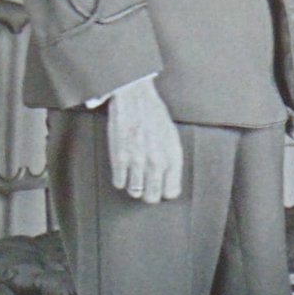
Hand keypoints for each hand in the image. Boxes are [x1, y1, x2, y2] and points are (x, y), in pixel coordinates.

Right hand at [106, 74, 183, 202]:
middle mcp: (157, 162)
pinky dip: (120, 179)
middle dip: (149, 193)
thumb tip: (170, 181)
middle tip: (145, 184)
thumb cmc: (153, 114)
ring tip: (134, 175)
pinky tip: (123, 170)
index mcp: (173, 156)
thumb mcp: (171, 136)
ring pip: (135, 192)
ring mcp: (138, 161)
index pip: (171, 192)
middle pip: (152, 197)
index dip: (164, 190)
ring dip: (134, 186)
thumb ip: (171, 160)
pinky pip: (120, 182)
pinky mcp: (120, 158)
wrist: (134, 97)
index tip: (160, 186)